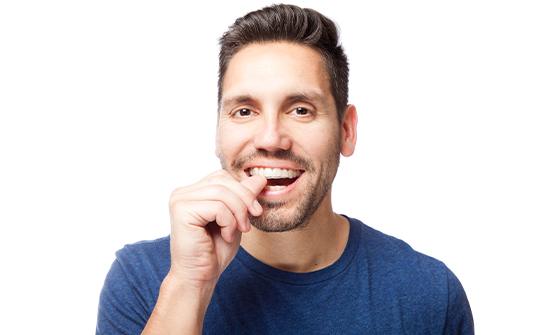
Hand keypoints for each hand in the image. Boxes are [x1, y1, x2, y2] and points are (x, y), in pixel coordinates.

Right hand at [167, 170, 266, 287]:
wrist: (200, 277)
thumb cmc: (215, 251)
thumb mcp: (236, 218)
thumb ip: (244, 197)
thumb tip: (260, 177)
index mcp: (193, 192)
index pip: (223, 176)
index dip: (243, 190)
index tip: (255, 211)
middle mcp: (182, 193)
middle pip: (223, 180)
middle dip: (244, 199)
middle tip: (251, 220)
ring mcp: (179, 200)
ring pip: (222, 193)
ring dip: (238, 213)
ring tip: (238, 230)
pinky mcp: (181, 211)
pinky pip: (217, 207)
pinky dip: (228, 222)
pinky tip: (225, 236)